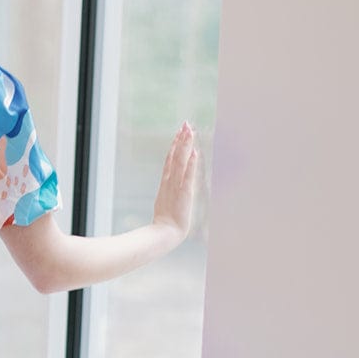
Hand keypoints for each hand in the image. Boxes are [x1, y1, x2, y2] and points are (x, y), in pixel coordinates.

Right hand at [152, 121, 198, 242]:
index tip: (179, 132)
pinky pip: (188, 175)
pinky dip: (191, 163)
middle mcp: (171, 181)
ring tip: (189, 130)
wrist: (164, 234)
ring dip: (185, 145)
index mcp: (166, 183)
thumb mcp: (165, 205)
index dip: (175, 145)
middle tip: (185, 123)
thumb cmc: (164, 224)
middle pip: (176, 156)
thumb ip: (166, 196)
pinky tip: (194, 152)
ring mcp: (176, 186)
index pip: (171, 159)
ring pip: (181, 161)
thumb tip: (166, 192)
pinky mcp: (184, 193)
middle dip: (181, 139)